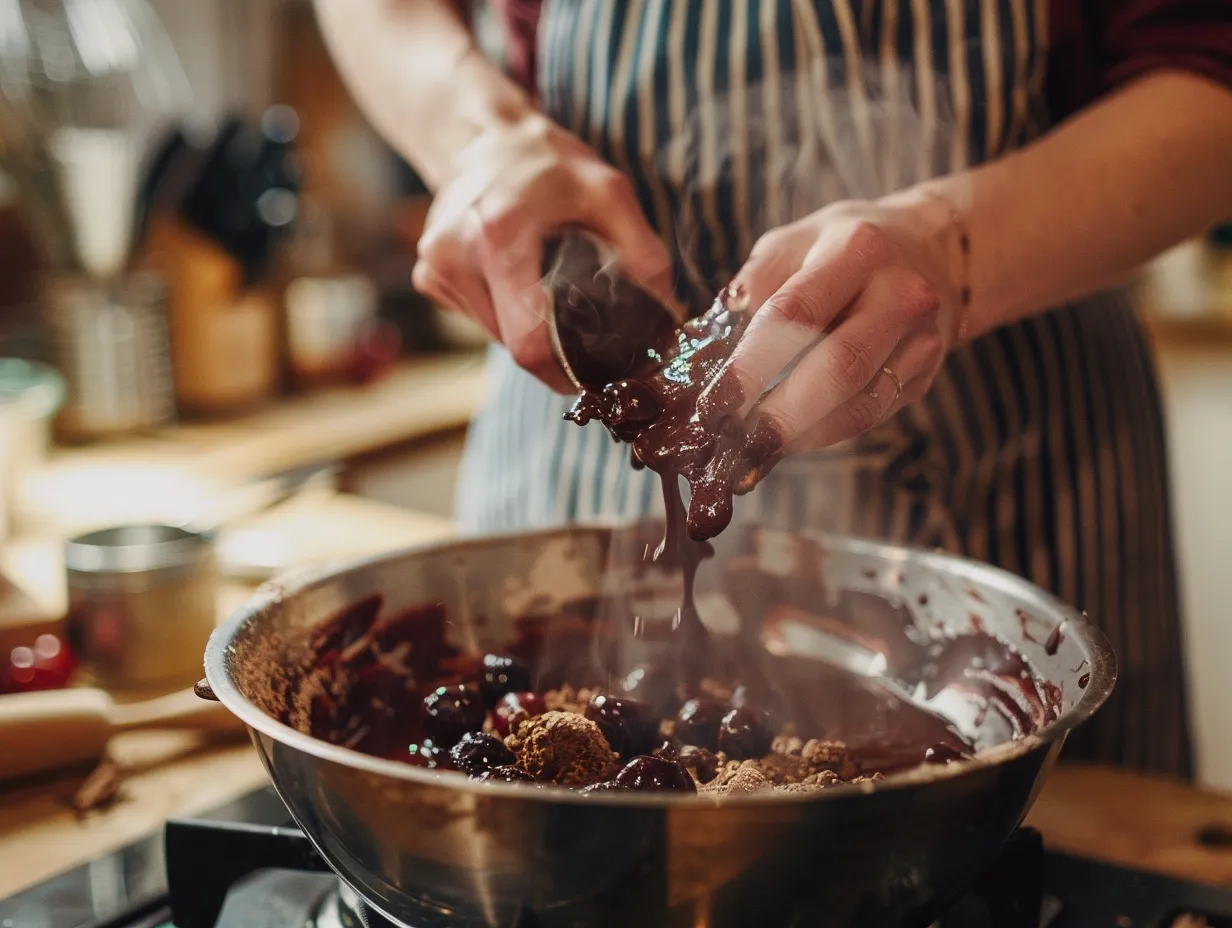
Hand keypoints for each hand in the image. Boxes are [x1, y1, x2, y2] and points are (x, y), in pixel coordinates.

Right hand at [412, 113, 671, 390]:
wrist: (487, 138)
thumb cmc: (551, 164)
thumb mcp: (610, 194)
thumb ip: (643, 256)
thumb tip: (666, 318)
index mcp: (499, 234)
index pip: (528, 342)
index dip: (564, 370)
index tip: (592, 371)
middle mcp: (455, 253)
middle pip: (512, 345)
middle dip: (550, 345)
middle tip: (579, 321)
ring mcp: (435, 267)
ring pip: (494, 336)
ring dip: (525, 326)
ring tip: (542, 284)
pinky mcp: (428, 276)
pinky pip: (478, 318)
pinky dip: (504, 311)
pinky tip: (515, 277)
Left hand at [699, 191, 967, 484]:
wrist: (931, 246)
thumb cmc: (841, 246)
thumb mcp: (791, 243)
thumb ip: (751, 289)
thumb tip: (712, 352)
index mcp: (856, 250)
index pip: (797, 315)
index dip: (752, 365)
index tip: (715, 402)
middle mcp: (900, 293)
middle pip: (838, 368)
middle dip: (780, 414)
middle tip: (734, 443)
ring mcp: (921, 337)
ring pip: (860, 403)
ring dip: (802, 435)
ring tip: (754, 453)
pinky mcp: (926, 373)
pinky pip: (871, 416)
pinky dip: (825, 435)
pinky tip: (791, 440)